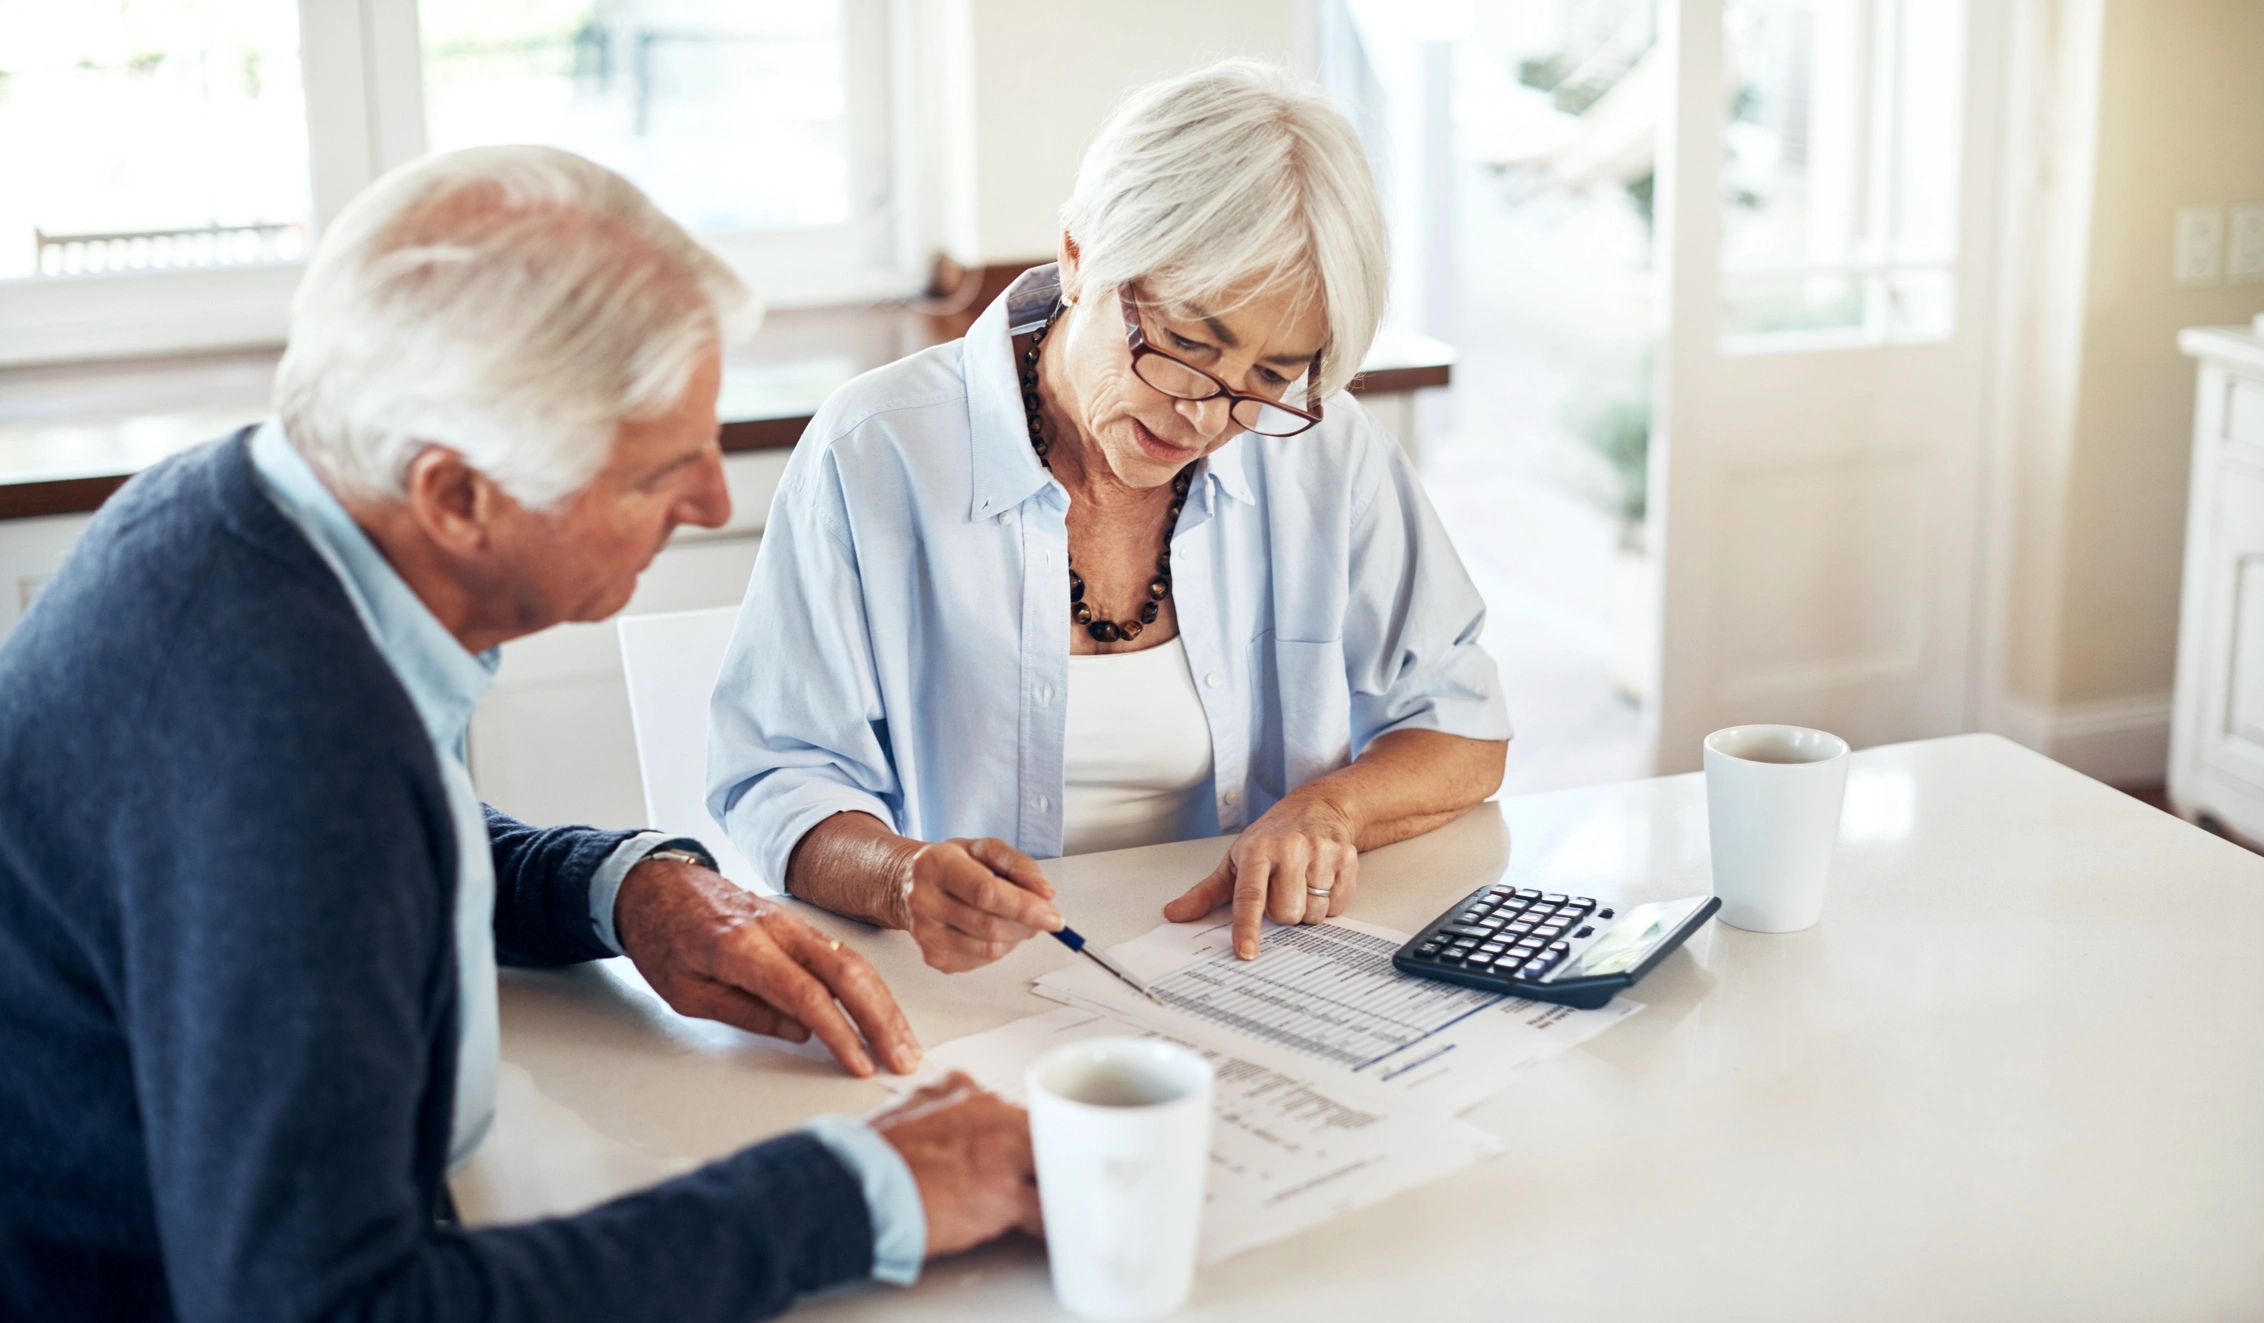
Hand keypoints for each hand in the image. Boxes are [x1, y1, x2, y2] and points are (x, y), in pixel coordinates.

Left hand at [614, 855, 919, 1076]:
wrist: (655, 883)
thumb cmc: (661, 938)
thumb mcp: (684, 992)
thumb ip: (744, 1012)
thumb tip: (800, 1033)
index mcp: (742, 947)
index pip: (806, 993)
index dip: (840, 1032)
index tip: (861, 1064)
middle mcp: (777, 930)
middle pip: (846, 972)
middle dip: (881, 1020)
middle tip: (904, 1060)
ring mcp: (793, 923)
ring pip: (854, 961)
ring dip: (885, 1005)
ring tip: (905, 1044)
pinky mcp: (799, 925)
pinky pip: (844, 954)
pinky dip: (870, 987)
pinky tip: (884, 1014)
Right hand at [870, 1071, 1043, 1257]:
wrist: (853, 1186)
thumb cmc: (868, 1158)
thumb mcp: (906, 1112)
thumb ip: (939, 1110)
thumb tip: (947, 1123)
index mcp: (962, 1090)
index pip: (1009, 1108)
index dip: (1014, 1136)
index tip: (1015, 1151)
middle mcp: (988, 1112)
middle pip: (1040, 1130)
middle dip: (1040, 1156)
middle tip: (1038, 1177)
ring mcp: (1001, 1151)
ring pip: (1052, 1164)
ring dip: (1048, 1184)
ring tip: (1042, 1201)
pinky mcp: (1003, 1193)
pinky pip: (1045, 1209)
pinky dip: (1047, 1221)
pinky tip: (1038, 1227)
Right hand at [901, 837, 1063, 972]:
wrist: (908, 883)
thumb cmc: (952, 864)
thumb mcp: (985, 849)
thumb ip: (1020, 865)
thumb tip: (1045, 893)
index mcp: (935, 864)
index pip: (986, 893)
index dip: (1024, 907)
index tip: (1053, 915)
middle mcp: (923, 899)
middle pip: (989, 925)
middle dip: (1027, 925)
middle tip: (1044, 916)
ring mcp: (924, 932)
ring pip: (988, 949)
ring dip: (1015, 937)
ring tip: (1015, 919)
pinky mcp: (931, 957)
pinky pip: (980, 961)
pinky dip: (999, 948)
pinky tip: (993, 930)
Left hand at [1161, 794, 1358, 958]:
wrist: (1318, 807)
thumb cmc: (1272, 837)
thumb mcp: (1235, 859)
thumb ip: (1206, 892)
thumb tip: (1175, 914)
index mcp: (1258, 850)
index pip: (1249, 896)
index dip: (1247, 927)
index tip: (1246, 951)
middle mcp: (1290, 849)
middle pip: (1286, 912)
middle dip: (1281, 912)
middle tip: (1280, 891)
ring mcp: (1322, 853)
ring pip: (1313, 914)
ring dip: (1305, 909)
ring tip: (1301, 884)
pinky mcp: (1347, 859)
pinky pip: (1337, 906)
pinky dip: (1327, 903)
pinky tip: (1320, 882)